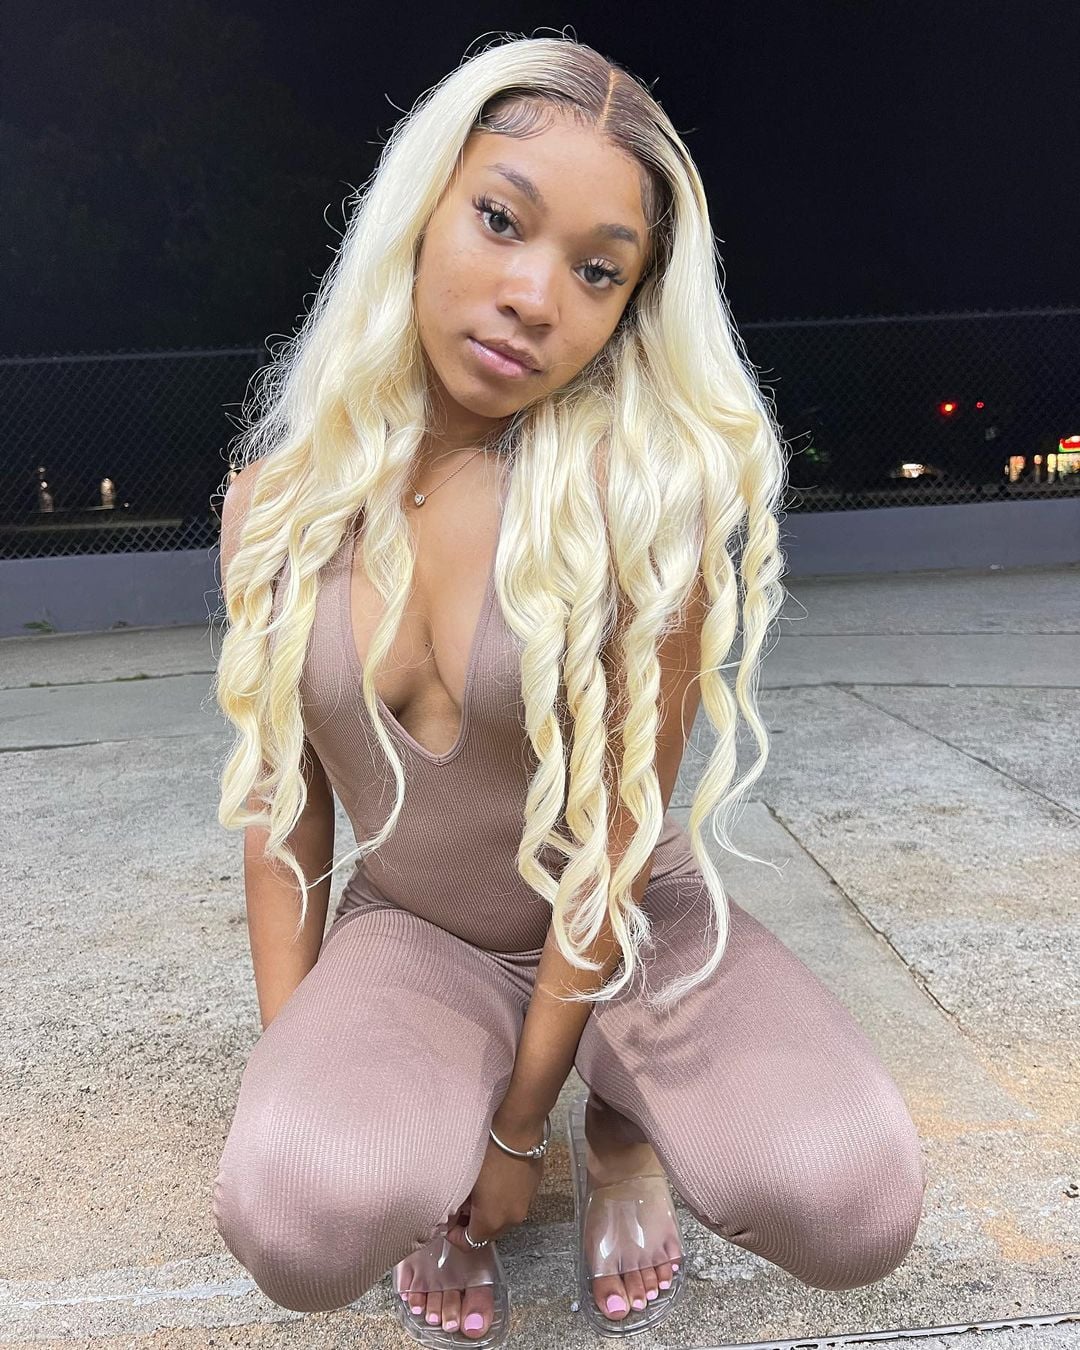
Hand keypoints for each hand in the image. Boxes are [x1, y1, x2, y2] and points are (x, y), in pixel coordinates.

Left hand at [444, 1115, 546, 1251]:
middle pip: (487, 1235)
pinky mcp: (534, 1189)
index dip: (454, 1236)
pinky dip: (503, 1200)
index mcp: (492, 1221)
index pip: (468, 1244)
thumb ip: (457, 1205)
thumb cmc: (487, 1153)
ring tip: (478, 1191)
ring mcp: (526, 1204)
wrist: (518, 1128)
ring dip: (489, 1212)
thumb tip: (454, 1212)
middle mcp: (512, 1219)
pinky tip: (496, 1181)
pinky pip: (514, 1203)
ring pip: (502, 1219)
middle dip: (472, 1224)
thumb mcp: (465, 1180)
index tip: (446, 1222)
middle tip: (460, 1205)